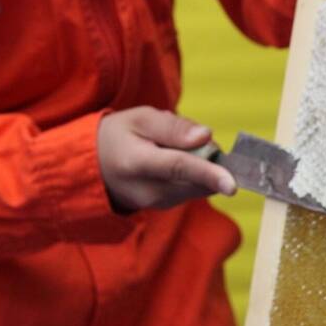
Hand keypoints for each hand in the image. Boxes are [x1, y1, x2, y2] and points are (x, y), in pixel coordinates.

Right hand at [97, 107, 236, 211]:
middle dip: (209, 158)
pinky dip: (193, 174)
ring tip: (171, 149)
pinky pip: (193, 189)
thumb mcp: (140, 118)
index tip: (232, 184)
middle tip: (191, 137)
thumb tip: (206, 136)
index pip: (178, 168)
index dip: (208, 174)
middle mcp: (148, 190)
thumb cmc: (118, 136)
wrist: (93, 167)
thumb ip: (173, 126)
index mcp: (137, 163)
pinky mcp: (165, 206)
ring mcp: (157, 202)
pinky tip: (171, 162)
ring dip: (200, 165)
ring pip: (199, 185)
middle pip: (196, 178)